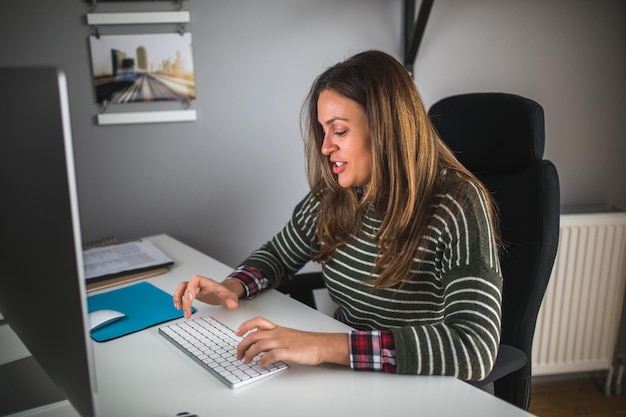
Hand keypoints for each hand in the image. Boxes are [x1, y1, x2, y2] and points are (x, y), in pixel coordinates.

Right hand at [173, 275, 243, 317]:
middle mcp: (200, 284)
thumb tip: (233, 305)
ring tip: (179, 308)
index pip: (195, 279)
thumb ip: (232, 300)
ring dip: (178, 297)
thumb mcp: (230, 297)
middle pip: (186, 286)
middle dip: (184, 299)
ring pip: (181, 288)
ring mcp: (195, 288)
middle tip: (186, 312)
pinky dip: (179, 299)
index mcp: (208, 282)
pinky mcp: (193, 293)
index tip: (190, 297)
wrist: (224, 293)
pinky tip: (180, 307)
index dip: (191, 287)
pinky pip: (182, 293)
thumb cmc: (226, 293)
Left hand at [235, 316, 349, 366]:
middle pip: (254, 336)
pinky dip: (263, 360)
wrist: (321, 345)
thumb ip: (275, 336)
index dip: (245, 326)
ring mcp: (283, 343)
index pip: (258, 321)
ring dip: (250, 354)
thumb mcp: (288, 334)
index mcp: (278, 329)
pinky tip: (262, 364)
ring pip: (259, 345)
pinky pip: (271, 355)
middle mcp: (278, 334)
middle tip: (239, 354)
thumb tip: (262, 342)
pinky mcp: (288, 352)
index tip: (238, 332)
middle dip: (242, 345)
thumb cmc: (306, 341)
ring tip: (247, 361)